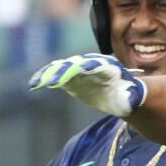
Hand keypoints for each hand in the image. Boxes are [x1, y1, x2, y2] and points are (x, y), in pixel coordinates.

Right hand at [28, 53, 145, 117]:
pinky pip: (54, 76)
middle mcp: (90, 66)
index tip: (82, 68)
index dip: (89, 66)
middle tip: (54, 80)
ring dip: (50, 74)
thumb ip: (129, 98)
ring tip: (38, 83)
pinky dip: (43, 79)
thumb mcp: (131, 97)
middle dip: (65, 71)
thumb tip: (131, 101)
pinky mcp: (69, 79)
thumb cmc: (128, 95)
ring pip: (61, 69)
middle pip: (75, 65)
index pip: (97, 65)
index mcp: (107, 68)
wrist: (118, 92)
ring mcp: (78, 71)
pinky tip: (33, 85)